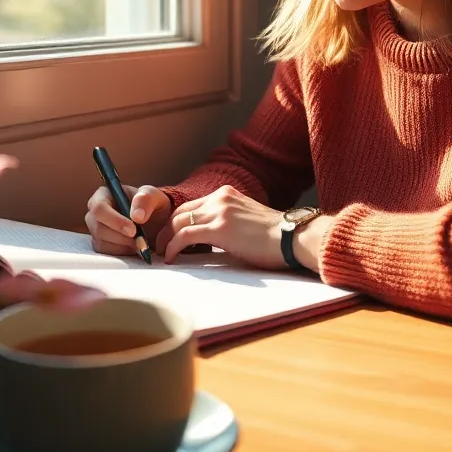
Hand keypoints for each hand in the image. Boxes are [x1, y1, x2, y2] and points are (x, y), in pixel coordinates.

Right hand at [85, 184, 172, 255]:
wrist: (155, 222)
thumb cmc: (151, 205)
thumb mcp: (154, 196)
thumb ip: (146, 199)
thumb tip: (137, 216)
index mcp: (103, 195)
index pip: (99, 208)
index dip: (115, 221)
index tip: (133, 230)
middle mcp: (95, 213)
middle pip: (99, 228)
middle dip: (121, 237)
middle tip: (141, 240)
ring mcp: (96, 230)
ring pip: (102, 243)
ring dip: (124, 246)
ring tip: (140, 241)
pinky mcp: (100, 244)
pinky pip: (107, 253)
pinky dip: (122, 252)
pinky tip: (134, 246)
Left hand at [156, 185, 285, 267]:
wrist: (293, 238)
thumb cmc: (275, 237)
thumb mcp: (246, 220)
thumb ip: (227, 223)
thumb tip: (210, 241)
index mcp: (226, 194)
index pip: (191, 206)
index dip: (176, 223)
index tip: (169, 238)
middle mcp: (220, 198)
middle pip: (179, 212)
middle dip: (165, 231)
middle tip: (159, 247)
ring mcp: (219, 211)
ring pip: (178, 223)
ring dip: (165, 240)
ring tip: (162, 255)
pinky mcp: (219, 228)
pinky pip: (184, 236)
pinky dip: (172, 247)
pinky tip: (171, 258)